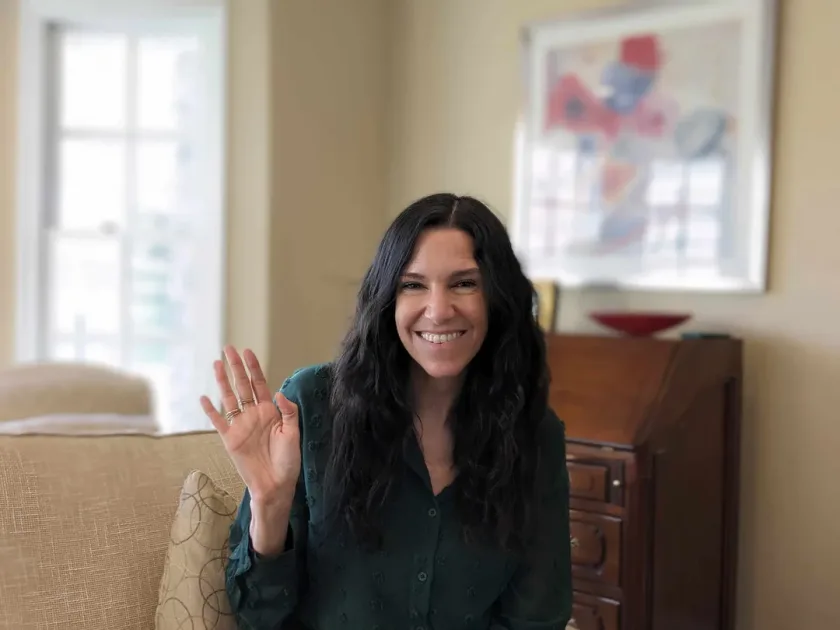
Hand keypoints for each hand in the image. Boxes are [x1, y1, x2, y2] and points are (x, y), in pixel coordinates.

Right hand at [200, 346, 300, 506]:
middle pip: (242, 385)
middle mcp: (254, 415)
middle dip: (236, 367)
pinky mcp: (230, 440)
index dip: (253, 368)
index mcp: (270, 411)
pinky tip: (204, 398)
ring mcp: (240, 426)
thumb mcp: (293, 434)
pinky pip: (218, 422)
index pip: (260, 384)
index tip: (247, 351)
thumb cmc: (288, 461)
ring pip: (229, 398)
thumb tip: (279, 393)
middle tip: (228, 349)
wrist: (275, 485)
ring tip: (216, 364)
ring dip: (222, 381)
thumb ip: (288, 412)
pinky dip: (210, 410)